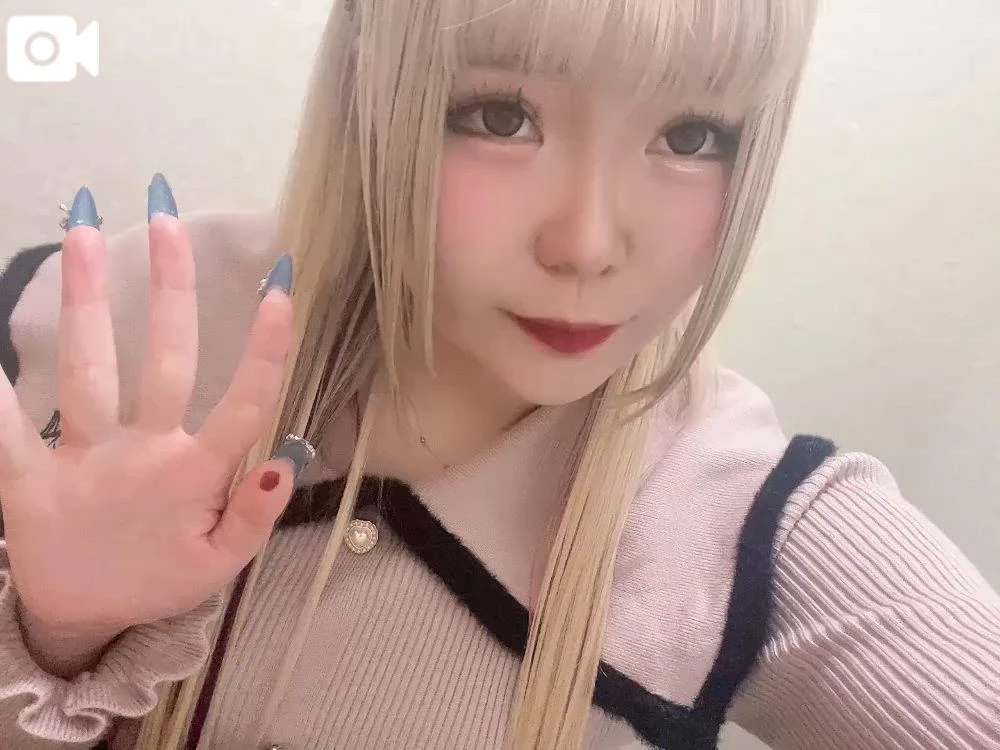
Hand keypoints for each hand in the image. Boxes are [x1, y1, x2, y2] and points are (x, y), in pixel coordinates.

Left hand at [0, 182, 307, 644]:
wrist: (79, 621)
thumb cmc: (160, 580)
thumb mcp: (222, 563)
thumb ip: (255, 514)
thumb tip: (287, 460)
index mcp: (195, 477)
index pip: (244, 404)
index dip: (265, 347)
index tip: (279, 287)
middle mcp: (141, 456)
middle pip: (163, 363)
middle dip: (170, 290)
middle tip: (167, 219)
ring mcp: (81, 462)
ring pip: (89, 372)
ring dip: (88, 301)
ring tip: (85, 232)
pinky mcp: (26, 476)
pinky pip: (5, 428)